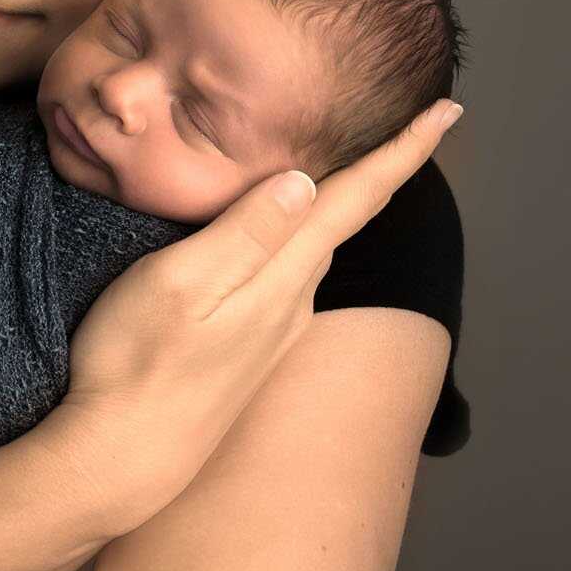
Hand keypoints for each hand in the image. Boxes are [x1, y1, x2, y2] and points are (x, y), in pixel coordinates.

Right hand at [63, 99, 462, 527]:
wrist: (119, 461)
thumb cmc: (134, 365)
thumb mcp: (179, 283)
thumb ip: (244, 233)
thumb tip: (304, 180)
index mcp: (282, 276)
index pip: (357, 199)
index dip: (405, 150)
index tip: (450, 110)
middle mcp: (293, 303)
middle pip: (347, 220)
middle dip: (382, 169)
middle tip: (411, 121)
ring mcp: (272, 332)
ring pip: (317, 249)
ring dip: (342, 206)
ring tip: (355, 166)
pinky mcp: (248, 352)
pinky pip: (289, 277)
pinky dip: (302, 242)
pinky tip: (284, 238)